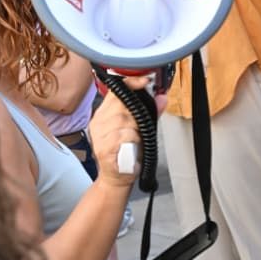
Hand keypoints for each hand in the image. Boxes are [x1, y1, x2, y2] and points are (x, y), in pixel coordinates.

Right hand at [87, 77, 149, 192]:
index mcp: (104, 114)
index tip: (144, 81)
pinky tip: (131, 148)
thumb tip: (162, 98)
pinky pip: (125, 136)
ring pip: (125, 121)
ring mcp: (99, 135)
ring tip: (133, 141)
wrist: (116, 178)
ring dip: (136, 130)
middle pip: (121, 105)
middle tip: (138, 128)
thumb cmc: (126, 153)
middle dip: (136, 114)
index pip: (115, 91)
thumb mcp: (139, 130)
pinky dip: (133, 141)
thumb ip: (150, 113)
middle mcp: (99, 122)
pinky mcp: (104, 147)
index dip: (130, 83)